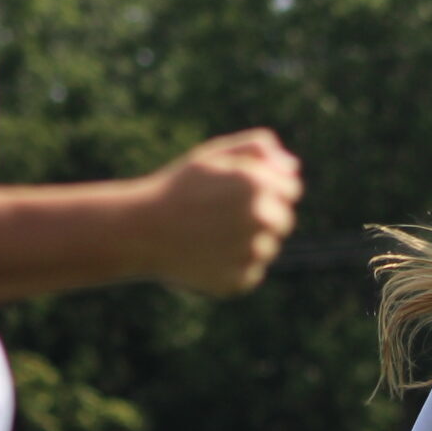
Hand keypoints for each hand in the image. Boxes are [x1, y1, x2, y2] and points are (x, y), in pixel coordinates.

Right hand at [141, 130, 302, 295]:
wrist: (139, 231)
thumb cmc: (178, 190)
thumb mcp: (212, 157)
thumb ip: (256, 149)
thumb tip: (292, 167)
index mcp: (256, 182)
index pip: (291, 188)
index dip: (267, 188)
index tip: (238, 191)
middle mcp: (259, 217)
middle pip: (284, 220)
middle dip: (262, 216)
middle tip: (221, 215)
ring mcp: (250, 252)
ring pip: (268, 247)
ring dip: (247, 241)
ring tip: (209, 235)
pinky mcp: (239, 281)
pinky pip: (250, 272)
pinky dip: (233, 265)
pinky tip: (206, 255)